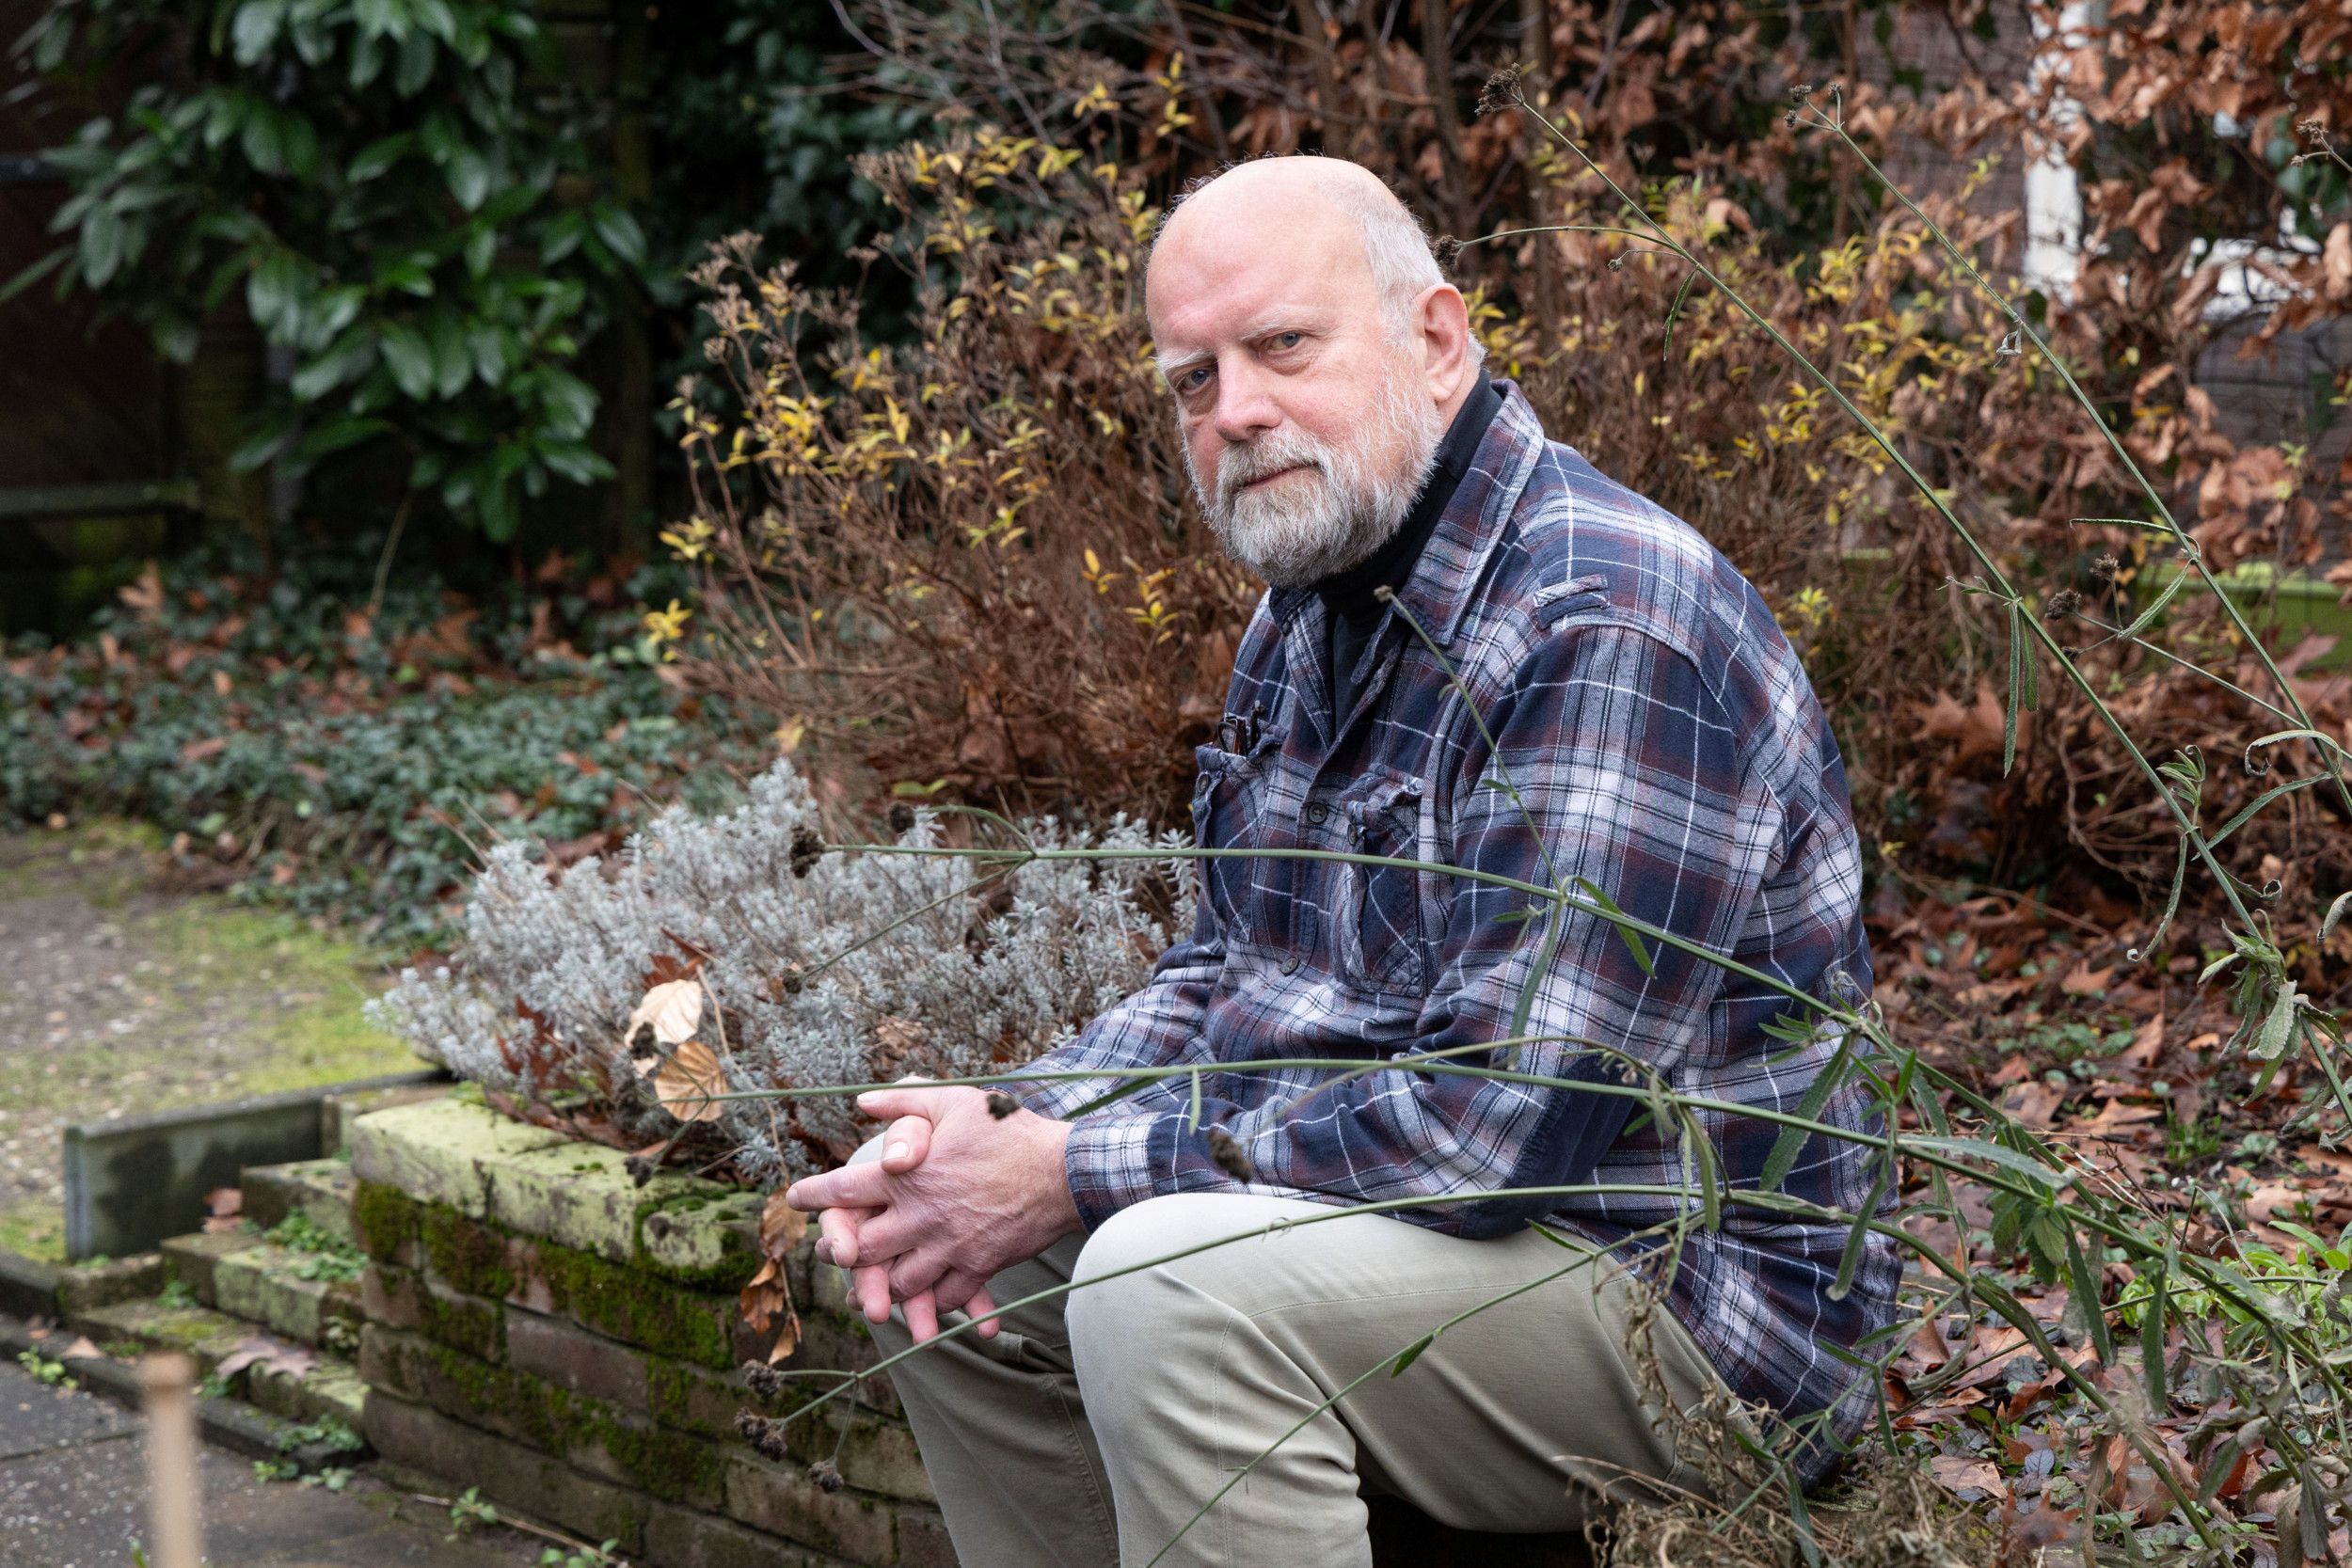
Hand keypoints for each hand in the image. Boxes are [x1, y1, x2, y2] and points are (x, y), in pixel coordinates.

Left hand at [814, 1112, 1000, 1341]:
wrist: (1063, 1171)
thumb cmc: (1009, 1131)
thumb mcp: (955, 1101)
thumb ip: (904, 1103)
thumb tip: (862, 1103)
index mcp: (907, 1176)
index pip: (844, 1190)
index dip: (813, 1195)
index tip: (794, 1198)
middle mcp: (920, 1216)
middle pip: (862, 1250)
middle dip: (842, 1254)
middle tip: (834, 1253)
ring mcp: (948, 1246)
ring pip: (900, 1281)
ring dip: (882, 1286)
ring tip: (871, 1288)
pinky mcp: (977, 1267)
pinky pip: (943, 1296)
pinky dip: (931, 1301)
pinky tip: (925, 1299)